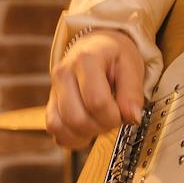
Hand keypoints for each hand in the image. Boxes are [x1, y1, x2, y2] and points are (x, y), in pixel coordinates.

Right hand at [45, 30, 144, 151]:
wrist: (96, 46)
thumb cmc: (114, 56)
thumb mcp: (131, 66)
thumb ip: (133, 93)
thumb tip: (133, 117)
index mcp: (85, 60)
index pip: (97, 102)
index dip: (114, 116)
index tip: (124, 113)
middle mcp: (63, 73)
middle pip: (77, 118)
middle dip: (100, 126)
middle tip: (113, 118)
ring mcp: (53, 89)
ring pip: (60, 126)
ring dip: (84, 134)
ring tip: (100, 122)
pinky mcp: (50, 102)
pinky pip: (54, 129)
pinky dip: (71, 136)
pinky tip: (87, 129)